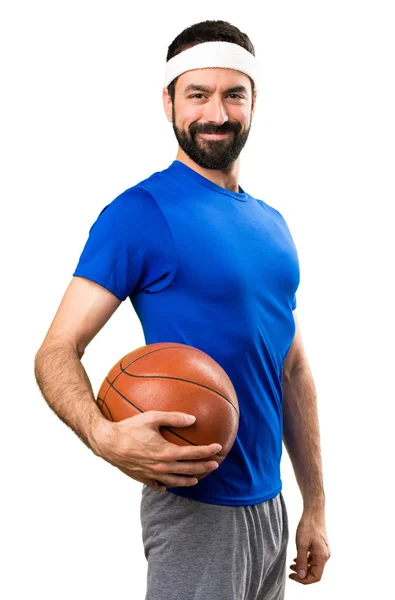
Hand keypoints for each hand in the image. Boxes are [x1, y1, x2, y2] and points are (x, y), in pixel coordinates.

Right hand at [91, 410, 221, 491]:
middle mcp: (161, 466)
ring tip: (198, 478)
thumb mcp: (152, 417)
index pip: (193, 453)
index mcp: (166, 452)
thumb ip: (173, 417)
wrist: (108, 443)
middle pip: (188, 469)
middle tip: (216, 464)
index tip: (218, 448)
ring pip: (176, 481)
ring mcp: (152, 474)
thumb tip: (192, 418)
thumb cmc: (129, 427)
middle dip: (204, 467)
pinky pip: (158, 485)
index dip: (207, 451)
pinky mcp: (142, 478)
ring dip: (189, 480)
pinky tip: (171, 484)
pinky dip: (167, 485)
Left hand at [289, 511, 330, 584]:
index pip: (315, 577)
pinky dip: (305, 561)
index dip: (304, 580)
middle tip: (290, 571)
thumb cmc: (308, 526)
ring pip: (314, 566)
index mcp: (322, 557)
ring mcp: (323, 551)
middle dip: (302, 574)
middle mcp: (325, 556)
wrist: (313, 512)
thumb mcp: (301, 544)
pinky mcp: (320, 547)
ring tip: (291, 565)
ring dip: (303, 567)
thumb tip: (301, 576)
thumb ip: (302, 561)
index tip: (292, 576)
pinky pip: (314, 558)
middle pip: (315, 572)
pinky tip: (296, 558)